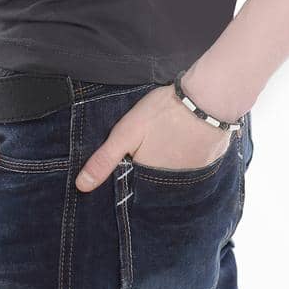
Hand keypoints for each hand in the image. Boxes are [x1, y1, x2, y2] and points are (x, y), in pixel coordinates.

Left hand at [74, 83, 234, 190]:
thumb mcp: (126, 132)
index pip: (132, 187)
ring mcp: (192, 178)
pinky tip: (184, 144)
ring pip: (173, 176)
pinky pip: (192, 169)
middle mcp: (170, 186)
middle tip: (151, 147)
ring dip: (169, 165)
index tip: (129, 159)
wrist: (207, 101)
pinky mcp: (207, 166)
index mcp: (148, 179)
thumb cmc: (163, 113)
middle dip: (148, 171)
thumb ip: (105, 159)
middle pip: (153, 183)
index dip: (128, 173)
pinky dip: (186, 159)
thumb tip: (81, 186)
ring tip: (167, 145)